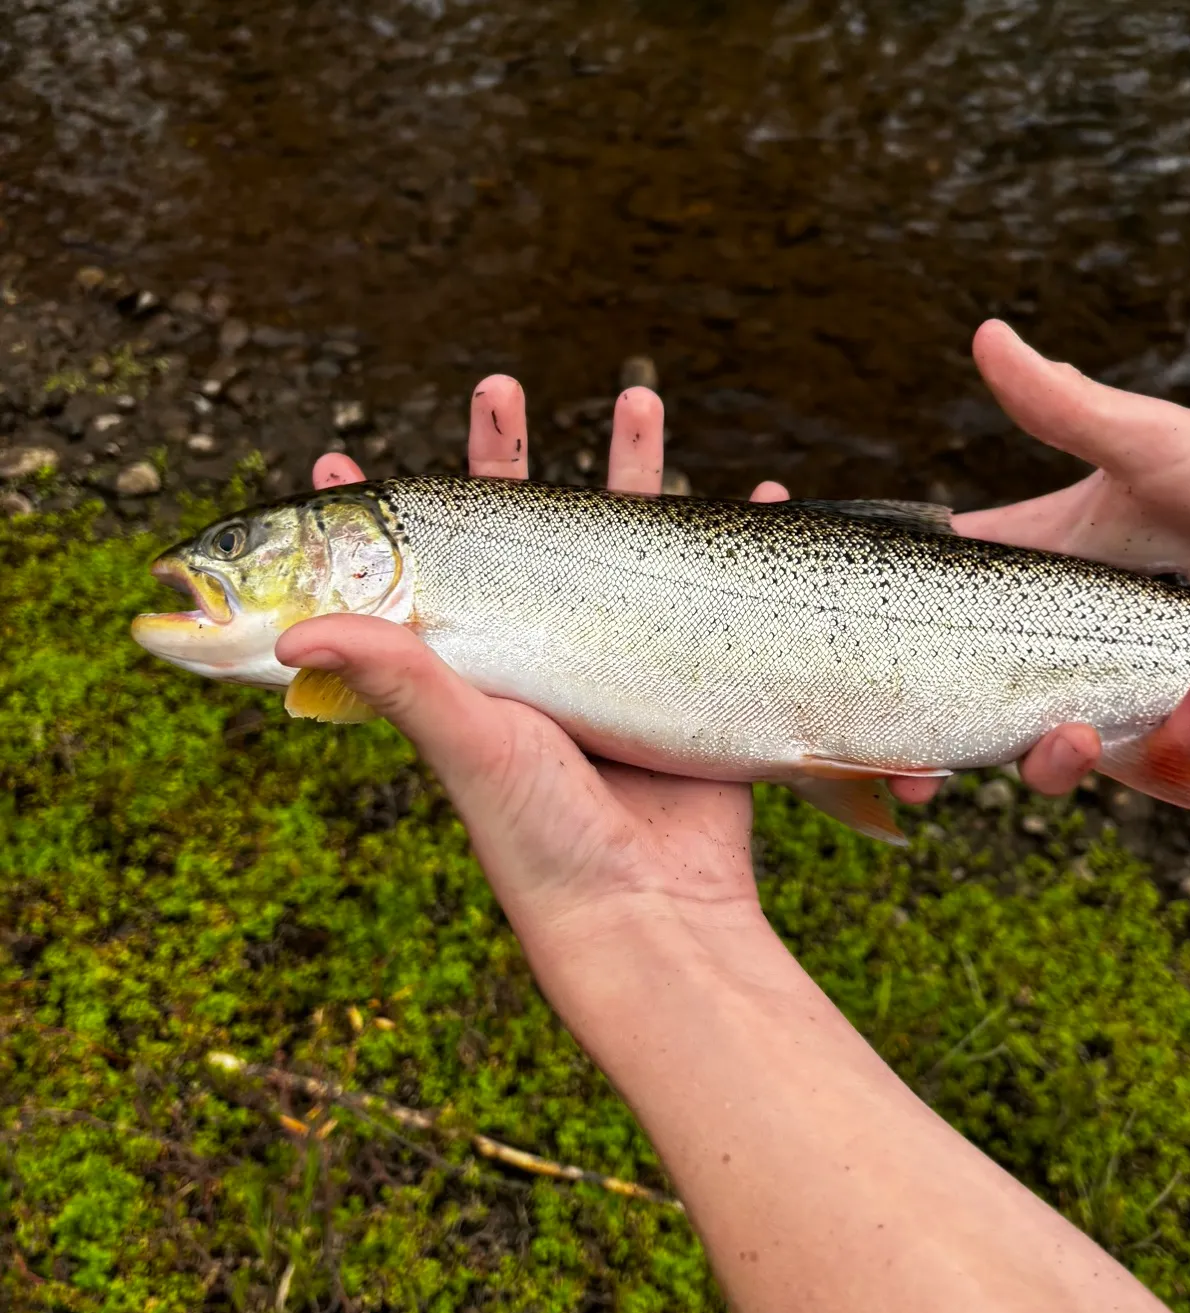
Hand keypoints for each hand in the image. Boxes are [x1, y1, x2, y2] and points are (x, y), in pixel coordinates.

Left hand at [283, 378, 764, 954]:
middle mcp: (534, 652)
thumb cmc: (541, 836)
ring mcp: (612, 658)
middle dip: (503, 452)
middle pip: (513, 526)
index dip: (371, 516)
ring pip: (617, 537)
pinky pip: (707, 584)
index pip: (407, 570)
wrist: (652, 909)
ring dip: (631, 464)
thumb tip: (294, 633)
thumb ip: (394, 679)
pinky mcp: (682, 675)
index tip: (340, 458)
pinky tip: (756, 490)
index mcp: (469, 665)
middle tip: (497, 387)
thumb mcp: (465, 744)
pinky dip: (734, 534)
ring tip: (641, 396)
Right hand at [948, 318, 1189, 797]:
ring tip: (1084, 735)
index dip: (910, 639)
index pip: (955, 601)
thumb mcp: (1144, 440)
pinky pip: (1156, 752)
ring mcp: (1119, 678)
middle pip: (986, 704)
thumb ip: (1060, 406)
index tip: (877, 672)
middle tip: (934, 771)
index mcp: (1043, 564)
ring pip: (1058, 749)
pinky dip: (1185, 728)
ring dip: (1058, 758)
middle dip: (958, 745)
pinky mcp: (1174, 711)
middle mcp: (1068, 630)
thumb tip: (987, 334)